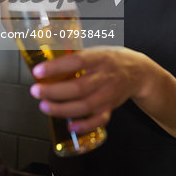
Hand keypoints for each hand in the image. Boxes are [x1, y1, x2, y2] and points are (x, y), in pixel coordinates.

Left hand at [30, 47, 148, 133]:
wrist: (139, 72)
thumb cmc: (111, 59)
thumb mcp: (97, 50)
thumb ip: (76, 55)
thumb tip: (47, 55)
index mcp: (100, 57)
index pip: (77, 61)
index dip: (57, 67)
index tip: (38, 71)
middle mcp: (105, 76)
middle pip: (79, 87)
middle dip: (54, 91)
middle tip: (36, 91)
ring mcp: (109, 94)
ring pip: (85, 106)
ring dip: (62, 109)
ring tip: (44, 106)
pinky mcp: (111, 107)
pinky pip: (99, 120)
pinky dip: (84, 125)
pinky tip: (69, 125)